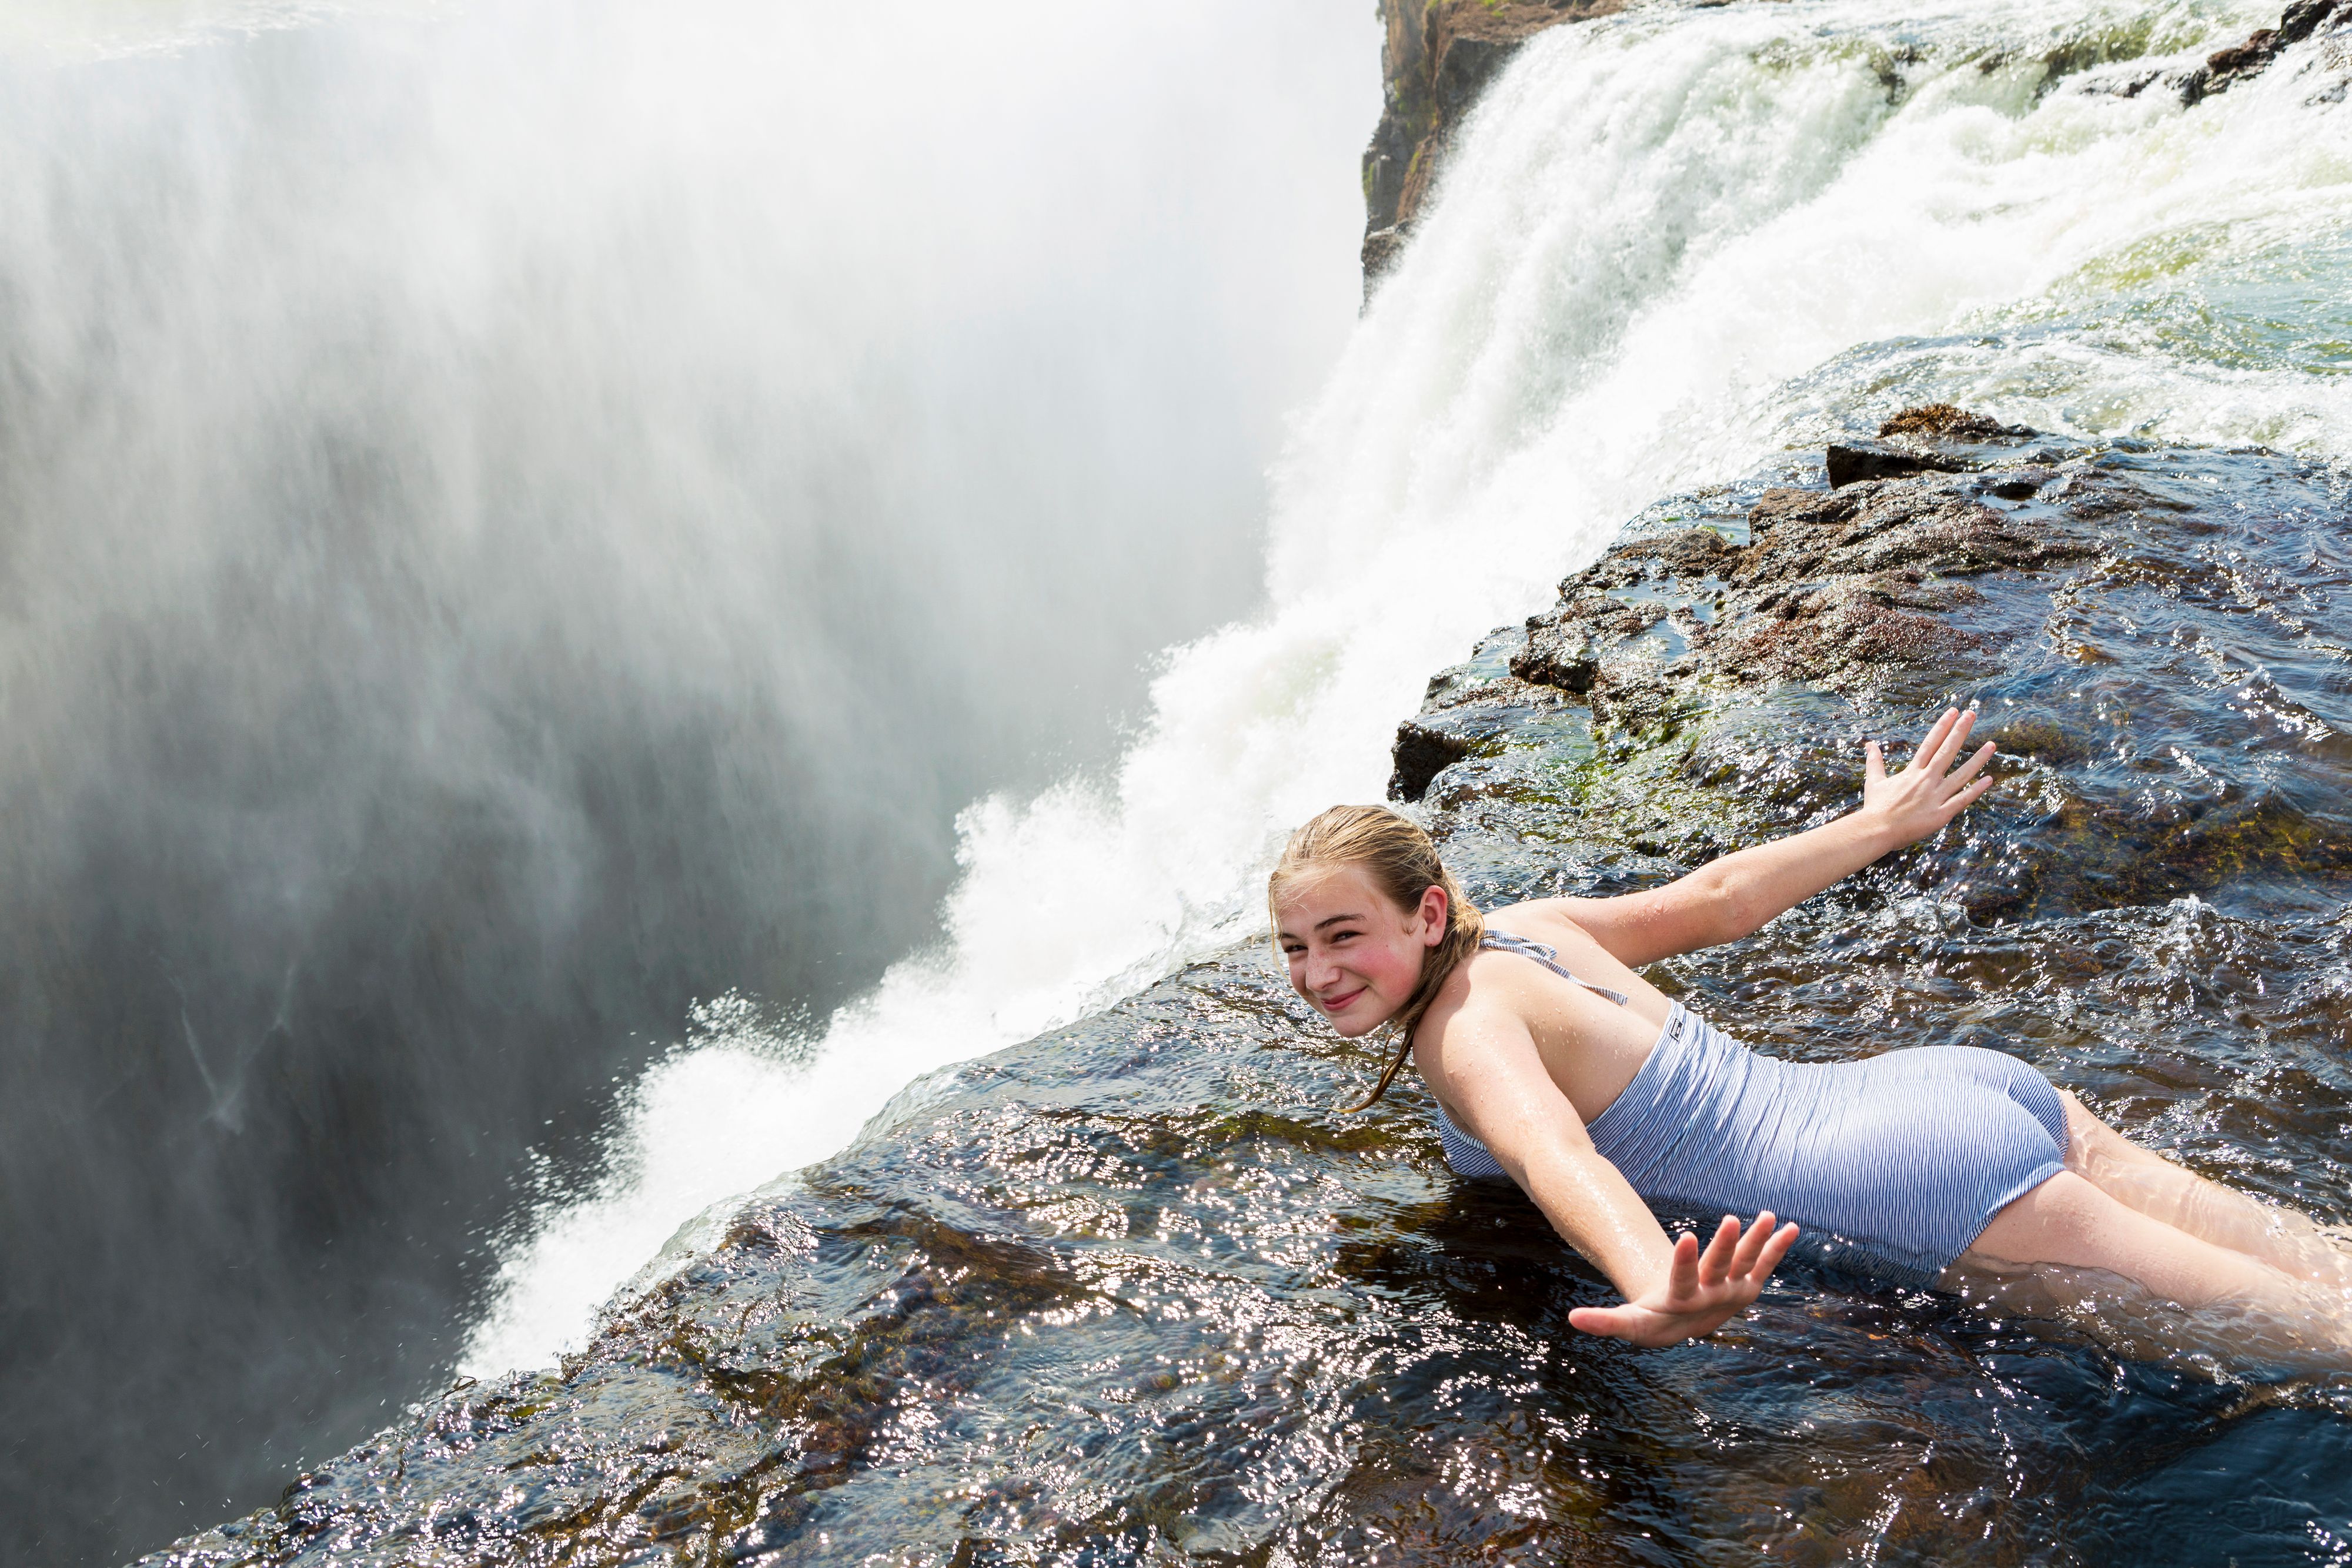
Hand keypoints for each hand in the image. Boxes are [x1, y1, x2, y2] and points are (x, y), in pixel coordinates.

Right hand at [1568, 1212, 1798, 1346]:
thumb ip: (1604, 1322)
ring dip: (1758, 1241)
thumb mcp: (1630, 1322)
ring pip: (1746, 1262)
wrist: (1685, 1331)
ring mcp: (1732, 1290)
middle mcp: (1712, 1296)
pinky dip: (1777, 1246)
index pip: (1685, 1279)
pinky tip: (1790, 1226)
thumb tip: (1572, 1319)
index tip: (1689, 1235)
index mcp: (1683, 1302)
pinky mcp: (1746, 1285)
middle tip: (1732, 1220)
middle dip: (1726, 1245)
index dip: (1687, 1260)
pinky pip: (1764, 1263)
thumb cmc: (1653, 1322)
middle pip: (1719, 1267)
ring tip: (1770, 1216)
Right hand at [1862, 707, 1995, 849]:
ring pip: (1961, 775)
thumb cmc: (1875, 807)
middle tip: (1972, 714)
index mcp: (1912, 771)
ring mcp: (1935, 796)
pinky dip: (1976, 790)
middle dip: (1960, 731)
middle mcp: (1925, 780)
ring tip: (1992, 745)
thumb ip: (1875, 761)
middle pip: (1947, 751)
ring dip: (1978, 759)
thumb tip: (1869, 744)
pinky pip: (1962, 800)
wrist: (1876, 830)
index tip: (1953, 711)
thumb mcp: (1874, 781)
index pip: (1930, 743)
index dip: (1942, 726)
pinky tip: (1989, 779)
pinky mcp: (1940, 814)